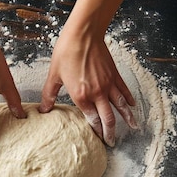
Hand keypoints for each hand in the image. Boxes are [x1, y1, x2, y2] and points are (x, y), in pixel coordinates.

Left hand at [40, 20, 136, 146]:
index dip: (97, 132)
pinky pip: (124, 91)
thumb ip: (49, 95)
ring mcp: (108, 84)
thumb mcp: (54, 75)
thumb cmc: (66, 52)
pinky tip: (132, 106)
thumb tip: (43, 109)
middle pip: (108, 118)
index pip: (92, 120)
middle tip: (113, 142)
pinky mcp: (114, 75)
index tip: (99, 140)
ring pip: (121, 106)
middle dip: (111, 132)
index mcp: (81, 96)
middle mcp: (97, 93)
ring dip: (127, 119)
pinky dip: (129, 100)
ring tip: (133, 128)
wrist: (83, 34)